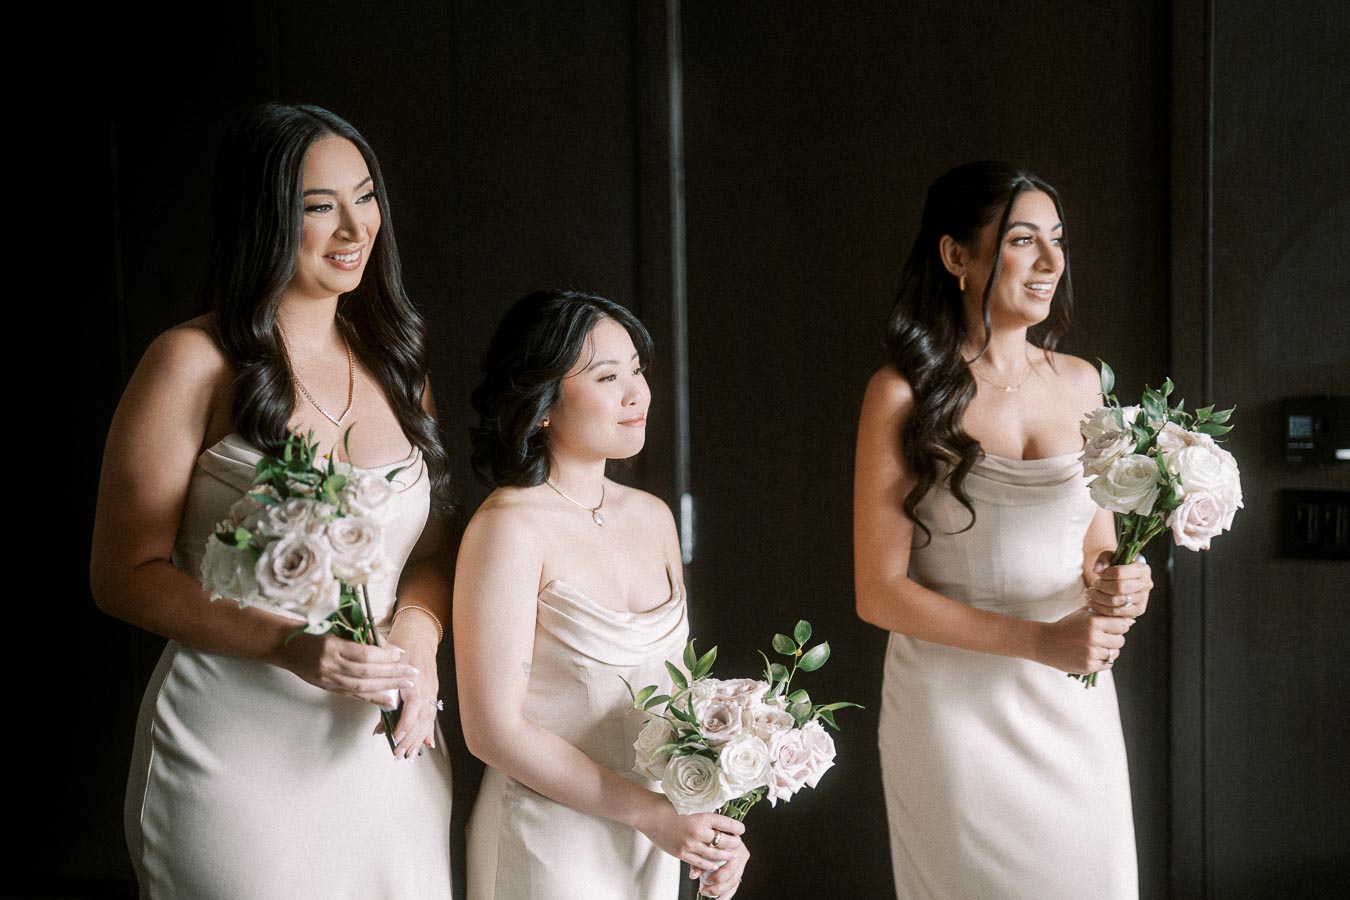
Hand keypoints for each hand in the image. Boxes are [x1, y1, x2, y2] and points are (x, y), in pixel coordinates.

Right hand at [274, 632, 416, 705]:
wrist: (286, 647)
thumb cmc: (311, 633)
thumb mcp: (334, 630)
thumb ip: (357, 638)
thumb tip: (387, 647)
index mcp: (332, 646)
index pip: (364, 654)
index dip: (385, 656)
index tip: (401, 654)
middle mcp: (330, 665)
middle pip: (367, 672)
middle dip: (392, 673)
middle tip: (412, 672)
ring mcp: (329, 679)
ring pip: (362, 686)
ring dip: (387, 686)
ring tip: (406, 684)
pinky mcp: (329, 688)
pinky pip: (354, 695)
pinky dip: (373, 698)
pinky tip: (390, 699)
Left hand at [382, 639, 440, 759]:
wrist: (420, 634)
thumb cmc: (402, 645)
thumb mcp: (388, 659)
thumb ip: (382, 682)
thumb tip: (374, 698)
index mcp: (416, 680)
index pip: (413, 707)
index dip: (404, 724)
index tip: (394, 736)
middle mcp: (427, 688)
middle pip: (422, 719)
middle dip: (410, 739)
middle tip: (397, 754)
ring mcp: (432, 692)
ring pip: (428, 720)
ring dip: (418, 739)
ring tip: (407, 755)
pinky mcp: (433, 694)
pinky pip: (432, 716)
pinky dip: (428, 731)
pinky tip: (426, 745)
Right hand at [636, 796, 745, 871]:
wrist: (648, 813)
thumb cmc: (666, 805)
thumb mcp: (690, 803)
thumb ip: (703, 810)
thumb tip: (717, 814)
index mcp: (702, 816)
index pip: (727, 824)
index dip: (737, 828)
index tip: (741, 829)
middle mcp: (698, 831)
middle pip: (725, 842)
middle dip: (734, 844)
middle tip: (737, 843)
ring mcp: (690, 844)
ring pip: (715, 855)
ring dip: (725, 856)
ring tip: (730, 855)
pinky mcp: (681, 853)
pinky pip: (700, 862)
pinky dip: (710, 864)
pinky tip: (714, 863)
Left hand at [693, 837, 749, 897]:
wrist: (716, 832)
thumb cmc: (709, 838)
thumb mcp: (703, 847)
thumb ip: (698, 860)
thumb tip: (693, 875)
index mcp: (734, 845)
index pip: (728, 865)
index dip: (717, 876)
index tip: (704, 880)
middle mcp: (740, 854)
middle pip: (732, 876)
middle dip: (718, 887)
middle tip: (704, 890)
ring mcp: (741, 863)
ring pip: (734, 882)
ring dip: (721, 893)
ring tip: (708, 894)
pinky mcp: (739, 871)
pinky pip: (735, 885)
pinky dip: (727, 894)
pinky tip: (718, 899)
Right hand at [1035, 606, 1133, 673]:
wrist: (1045, 643)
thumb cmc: (1067, 626)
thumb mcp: (1083, 615)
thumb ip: (1104, 615)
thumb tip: (1130, 622)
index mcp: (1093, 622)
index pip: (1122, 625)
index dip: (1119, 626)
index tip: (1112, 627)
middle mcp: (1093, 637)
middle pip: (1120, 640)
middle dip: (1114, 639)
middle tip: (1103, 638)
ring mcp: (1091, 653)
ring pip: (1114, 653)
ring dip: (1108, 650)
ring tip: (1096, 647)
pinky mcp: (1088, 666)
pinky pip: (1107, 664)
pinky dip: (1103, 660)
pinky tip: (1092, 654)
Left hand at [1086, 550, 1153, 618]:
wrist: (1124, 579)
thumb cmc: (1116, 566)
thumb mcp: (1110, 557)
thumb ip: (1103, 559)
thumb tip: (1097, 570)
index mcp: (1143, 569)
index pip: (1119, 572)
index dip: (1105, 574)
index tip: (1099, 574)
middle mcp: (1146, 584)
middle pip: (1119, 588)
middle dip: (1102, 586)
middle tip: (1093, 584)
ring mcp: (1143, 599)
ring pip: (1117, 601)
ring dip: (1099, 597)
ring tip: (1090, 592)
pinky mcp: (1138, 610)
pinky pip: (1117, 612)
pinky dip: (1102, 608)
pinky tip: (1093, 602)